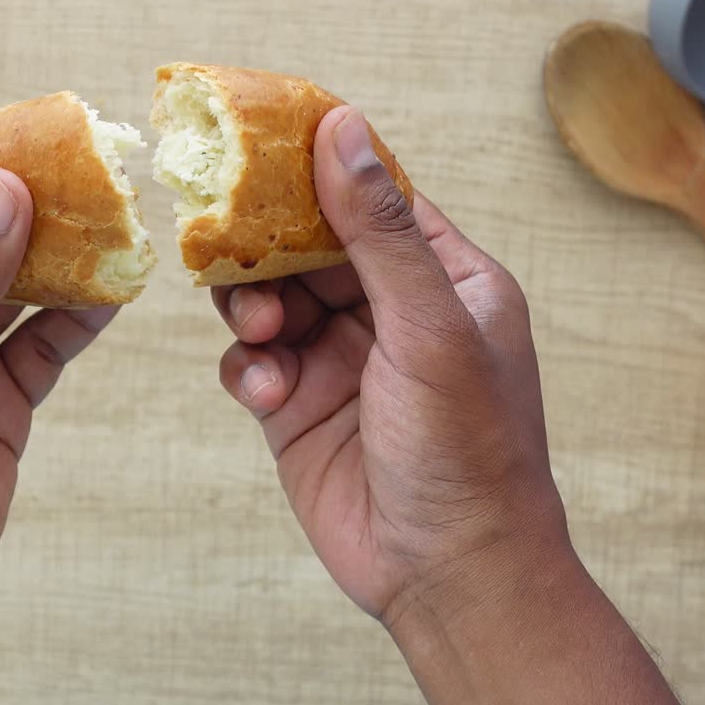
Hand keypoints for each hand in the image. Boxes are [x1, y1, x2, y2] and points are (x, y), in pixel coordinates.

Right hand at [213, 106, 677, 704]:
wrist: (443, 573)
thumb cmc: (466, 450)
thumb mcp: (428, 328)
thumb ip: (379, 232)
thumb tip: (342, 130)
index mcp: (444, 280)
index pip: (376, 201)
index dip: (322, 173)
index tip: (263, 150)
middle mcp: (389, 313)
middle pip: (308, 246)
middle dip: (270, 248)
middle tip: (238, 252)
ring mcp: (338, 360)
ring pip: (268, 298)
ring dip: (252, 307)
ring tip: (260, 331)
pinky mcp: (295, 407)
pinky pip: (249, 362)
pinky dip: (246, 368)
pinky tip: (265, 392)